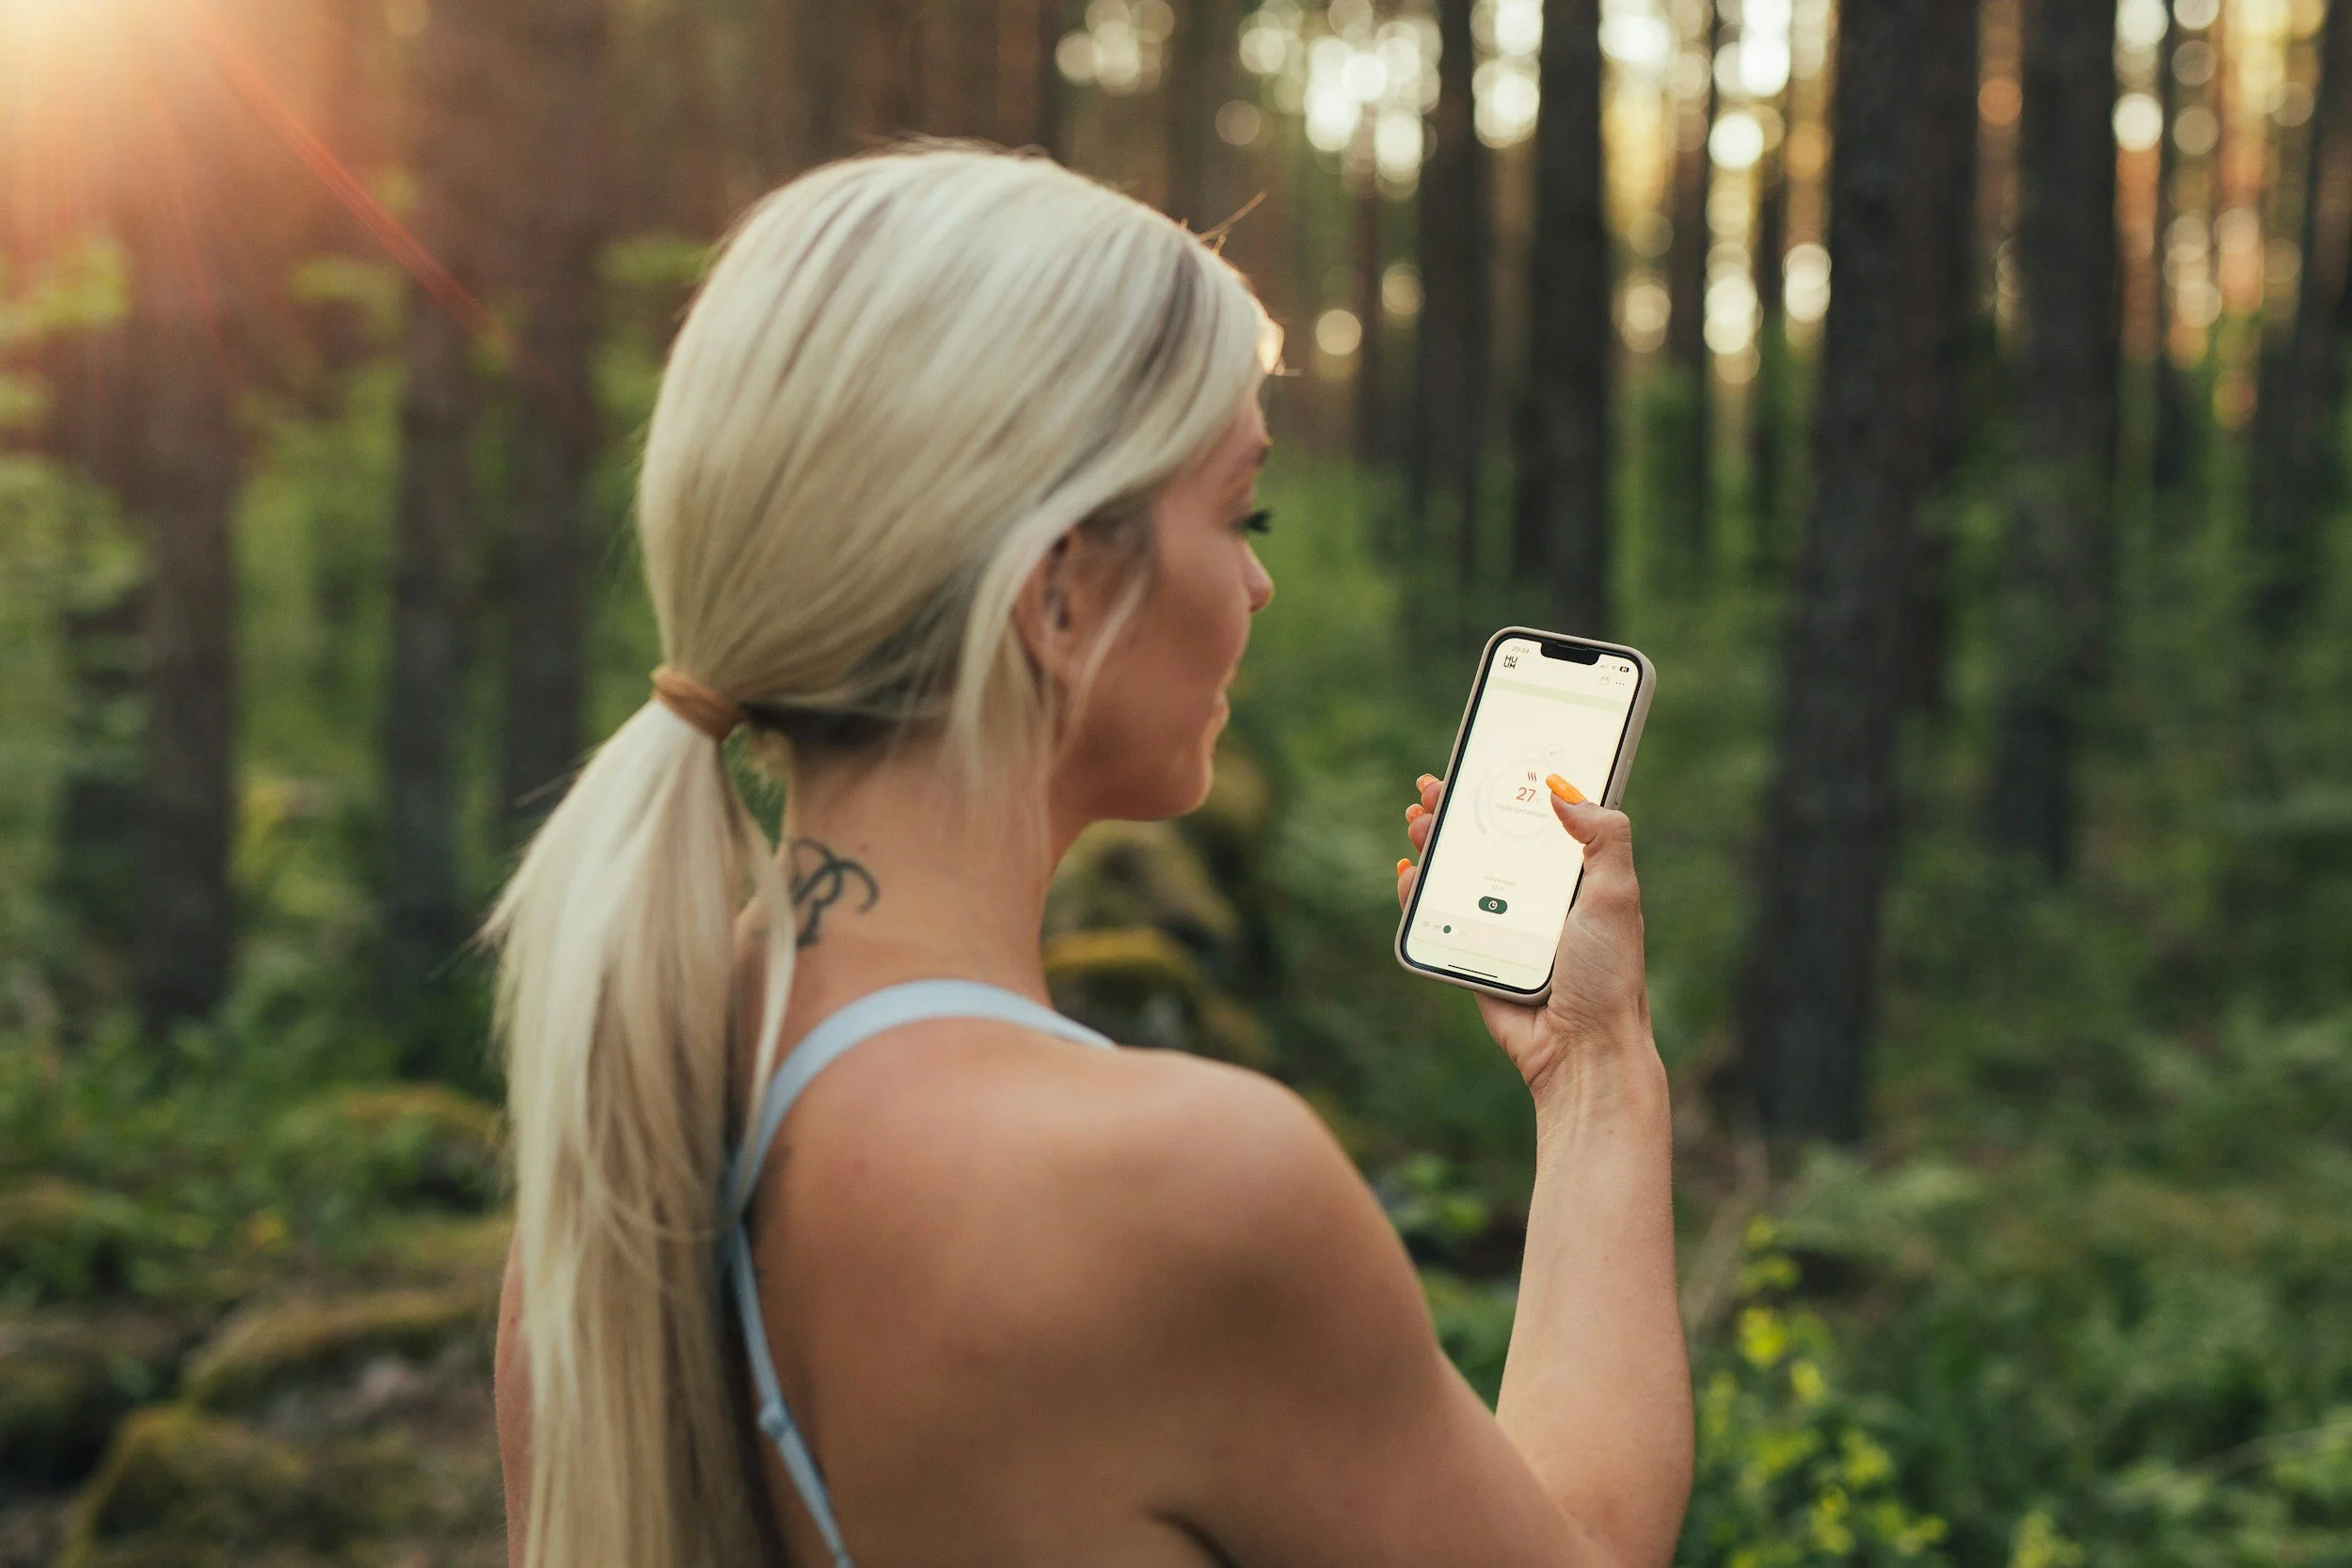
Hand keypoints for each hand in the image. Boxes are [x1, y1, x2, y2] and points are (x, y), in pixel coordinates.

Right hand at [1397, 774, 1653, 1107]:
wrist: (1582, 1049)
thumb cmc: (1609, 974)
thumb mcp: (1618, 894)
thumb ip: (1603, 836)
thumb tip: (1561, 788)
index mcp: (1573, 876)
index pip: (1536, 820)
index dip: (1507, 789)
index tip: (1481, 762)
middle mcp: (1535, 897)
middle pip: (1487, 840)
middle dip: (1457, 811)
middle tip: (1431, 788)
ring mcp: (1502, 925)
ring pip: (1457, 874)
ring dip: (1433, 844)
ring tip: (1417, 821)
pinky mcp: (1475, 954)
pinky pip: (1438, 917)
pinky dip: (1417, 893)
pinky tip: (1409, 872)